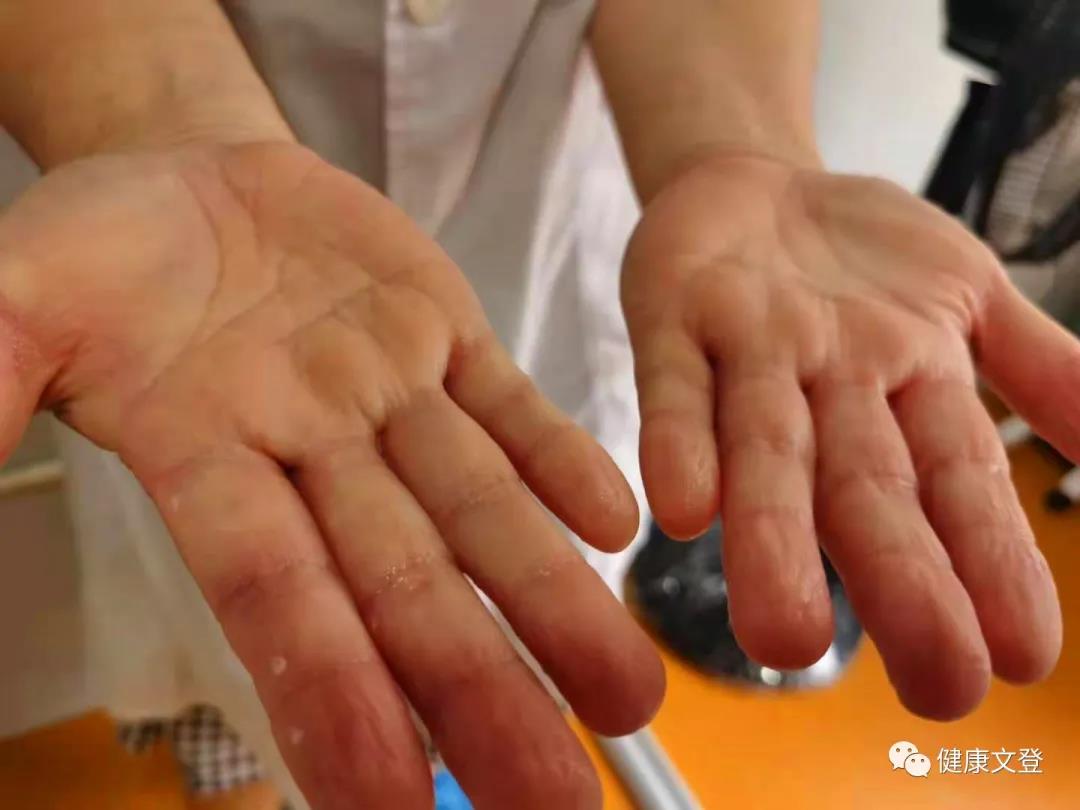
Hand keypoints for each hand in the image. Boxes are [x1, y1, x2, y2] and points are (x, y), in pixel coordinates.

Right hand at [0, 142, 663, 808]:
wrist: (195, 175)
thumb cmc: (108, 248)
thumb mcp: (27, 287)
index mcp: (208, 461)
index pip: (275, 598)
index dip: (329, 694)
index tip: (387, 799)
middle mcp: (315, 454)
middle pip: (407, 585)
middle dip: (479, 687)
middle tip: (553, 793)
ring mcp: (390, 396)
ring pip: (482, 510)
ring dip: (553, 596)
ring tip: (625, 692)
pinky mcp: (444, 336)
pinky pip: (510, 407)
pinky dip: (561, 460)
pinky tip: (617, 524)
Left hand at [623, 153, 1076, 719]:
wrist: (750, 180)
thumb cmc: (860, 256)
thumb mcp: (967, 293)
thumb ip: (1040, 364)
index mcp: (909, 386)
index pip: (958, 483)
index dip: (990, 564)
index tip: (1020, 659)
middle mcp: (829, 387)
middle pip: (866, 487)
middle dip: (901, 580)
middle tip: (935, 687)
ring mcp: (749, 356)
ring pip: (766, 451)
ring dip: (773, 536)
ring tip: (786, 635)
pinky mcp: (671, 323)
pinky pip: (673, 386)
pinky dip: (678, 442)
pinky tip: (682, 508)